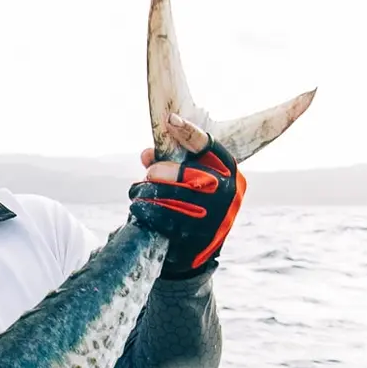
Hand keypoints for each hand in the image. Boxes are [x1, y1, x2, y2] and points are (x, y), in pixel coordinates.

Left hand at [128, 114, 245, 278]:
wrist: (199, 248)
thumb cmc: (194, 203)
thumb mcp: (193, 180)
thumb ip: (173, 163)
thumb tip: (147, 154)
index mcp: (230, 173)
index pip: (209, 146)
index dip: (189, 132)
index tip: (170, 120)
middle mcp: (228, 193)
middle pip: (186, 172)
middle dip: (160, 171)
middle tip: (148, 173)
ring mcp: (215, 216)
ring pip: (171, 196)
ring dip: (147, 192)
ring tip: (136, 192)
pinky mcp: (197, 236)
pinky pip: (164, 219)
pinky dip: (146, 211)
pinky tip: (137, 208)